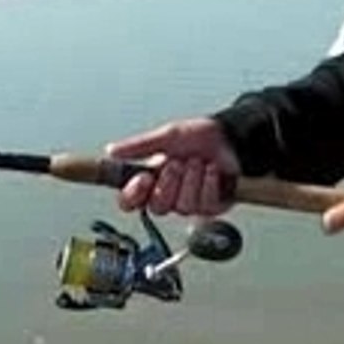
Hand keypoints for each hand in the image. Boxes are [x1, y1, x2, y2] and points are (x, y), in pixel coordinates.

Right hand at [106, 117, 239, 216]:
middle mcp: (168, 194)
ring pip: (182, 206)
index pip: (130, 200)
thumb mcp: (166, 136)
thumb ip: (138, 146)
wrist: (231, 136)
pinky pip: (204, 205)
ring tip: (198, 162)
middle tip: (176, 163)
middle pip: (156, 207)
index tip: (141, 179)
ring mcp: (189, 202)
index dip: (133, 195)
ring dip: (191, 180)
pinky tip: (212, 171)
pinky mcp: (211, 207)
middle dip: (168, 183)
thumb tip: (111, 151)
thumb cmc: (200, 136)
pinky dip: (209, 183)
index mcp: (151, 179)